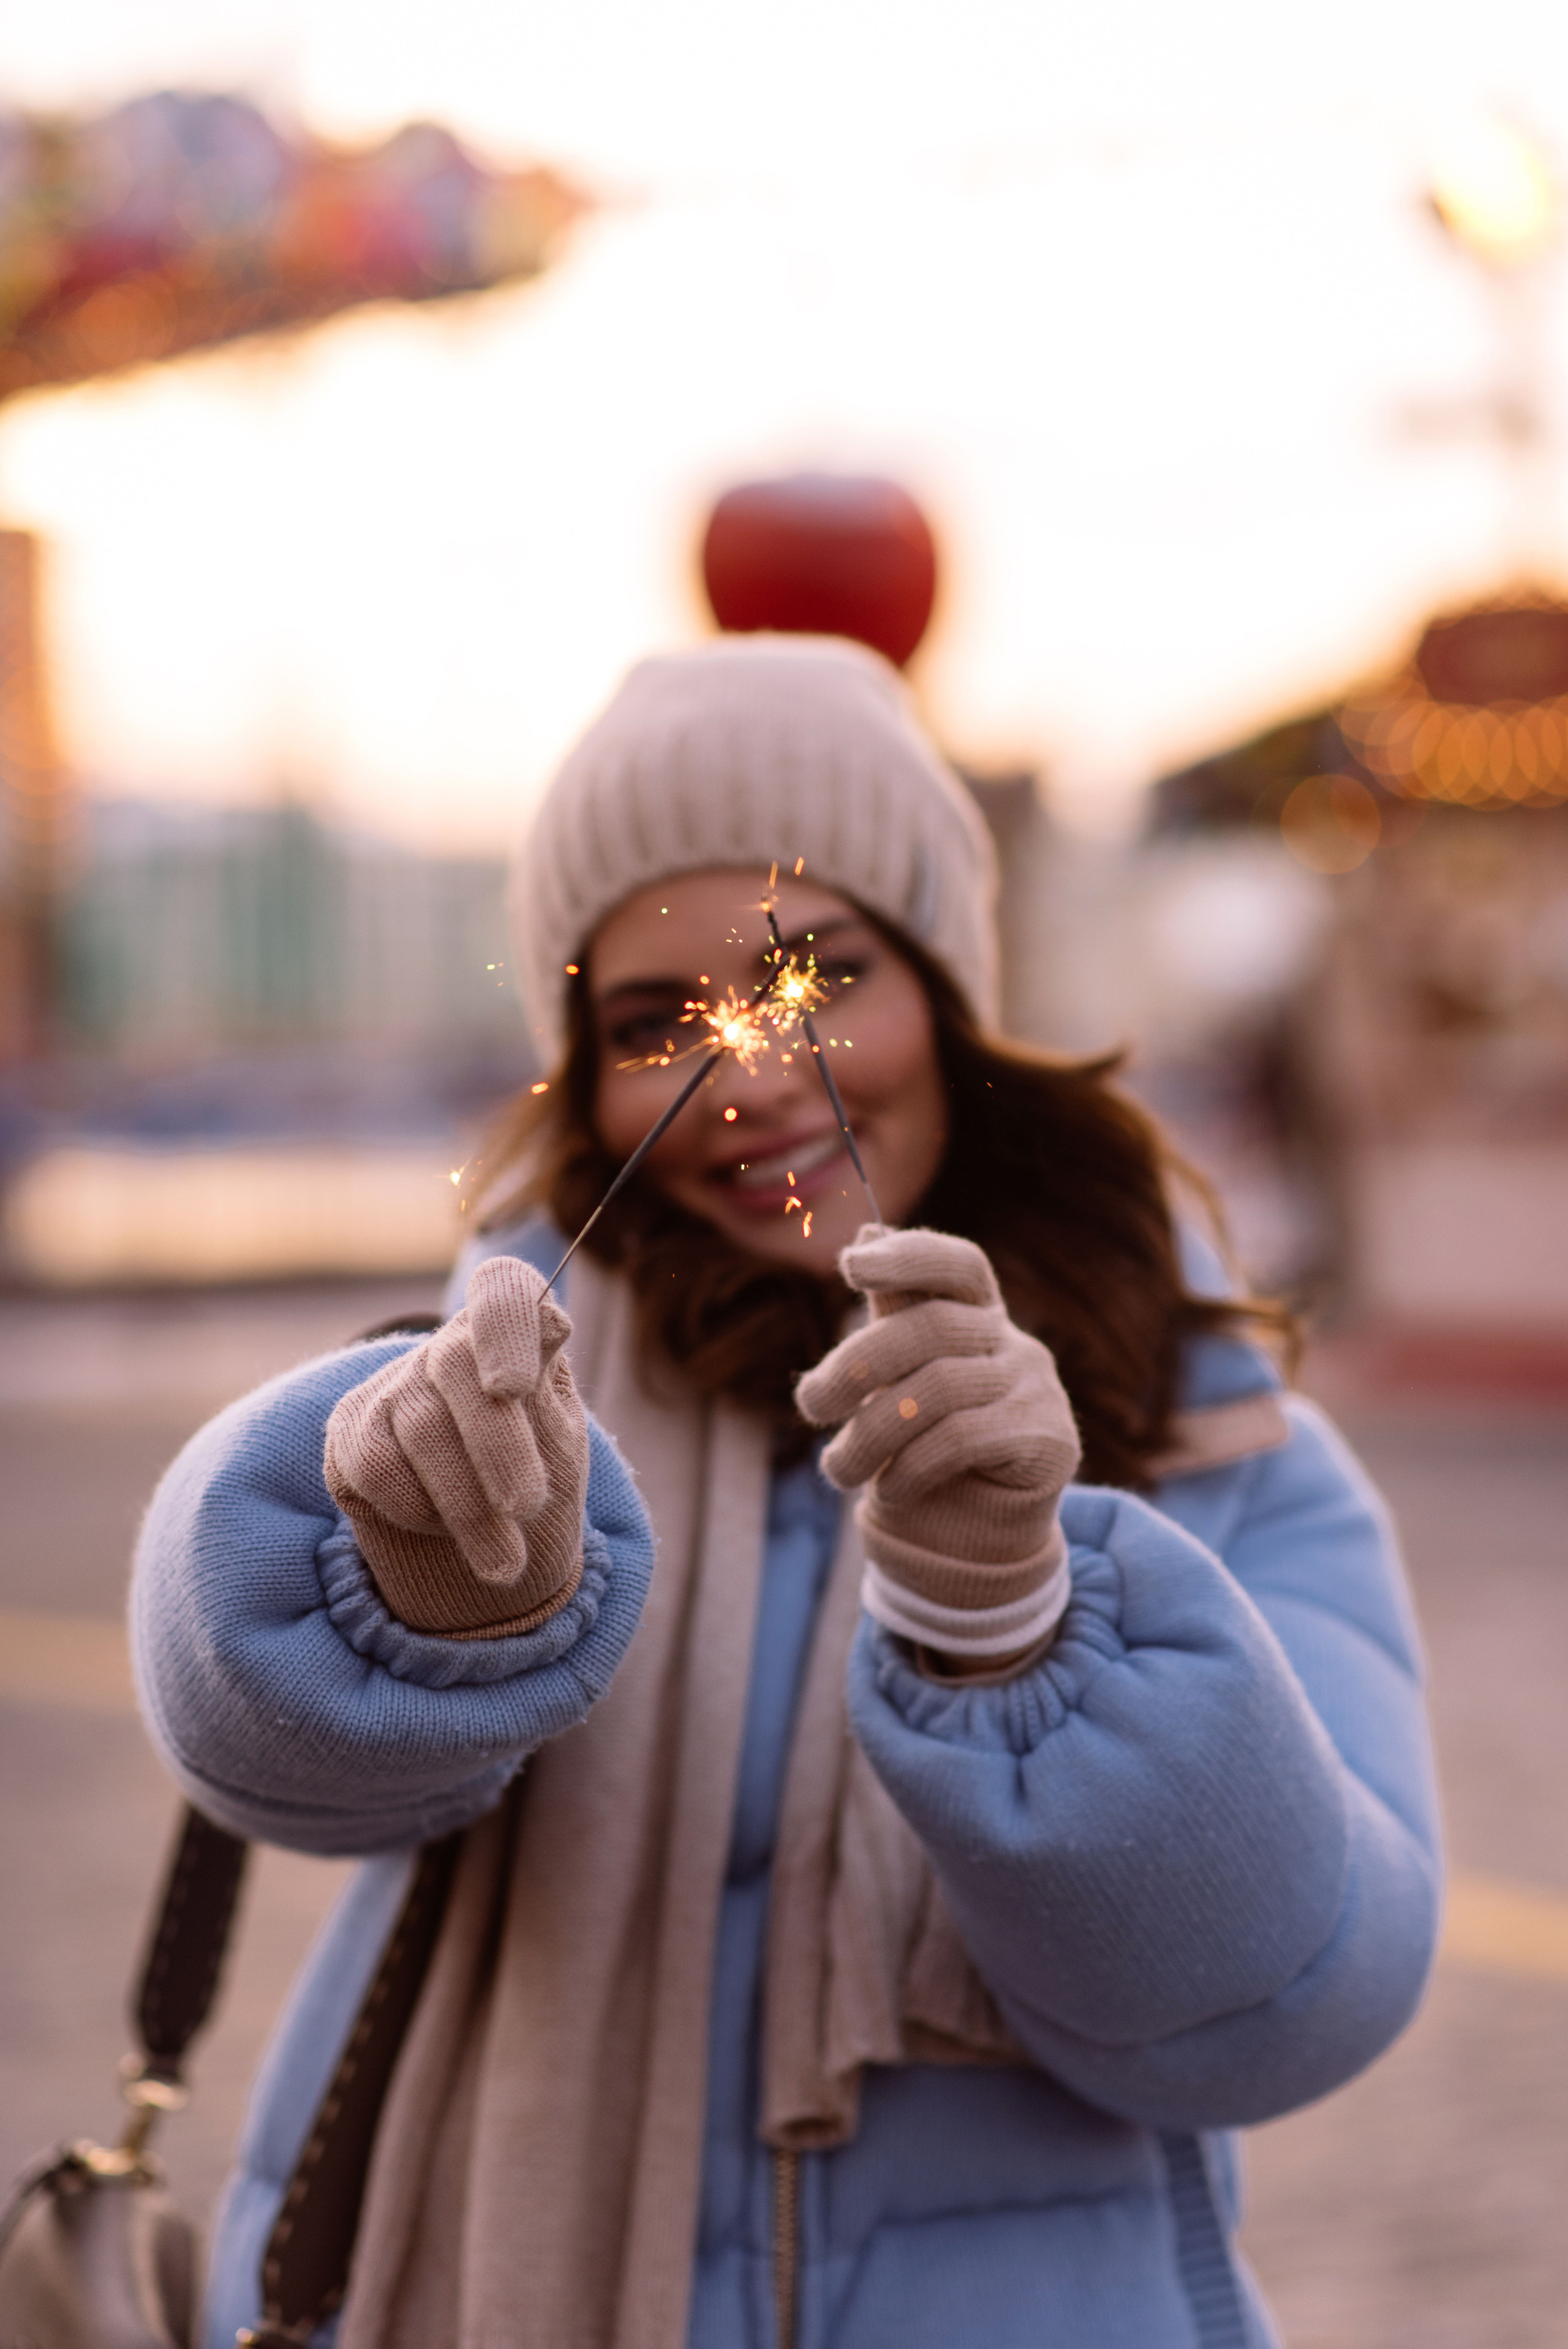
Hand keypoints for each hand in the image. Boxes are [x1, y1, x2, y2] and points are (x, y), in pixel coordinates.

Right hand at [324, 1256, 588, 1638]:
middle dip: (497, 1445)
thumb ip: (549, 1390)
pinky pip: (378, 1469)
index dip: (506, 1323)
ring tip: (504, 1561)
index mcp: (513, 1330)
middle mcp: (446, 1345)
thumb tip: (551, 1323)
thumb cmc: (536, 1468)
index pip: (504, 1289)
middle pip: (457, 1366)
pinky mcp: (351, 1430)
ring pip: (421, 1431)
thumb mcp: (559, 1437)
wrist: (488, 1529)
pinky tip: (443, 1527)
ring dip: (468, 1506)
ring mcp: (393, 1384)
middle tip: (528, 1508)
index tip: (514, 1387)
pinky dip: (419, 1511)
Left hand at [795, 1226, 1080, 1666]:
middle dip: (857, 1364)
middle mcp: (1013, 1340)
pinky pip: (961, 1439)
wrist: (981, 1523)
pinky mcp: (1047, 1437)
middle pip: (933, 1327)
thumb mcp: (903, 1373)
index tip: (850, 1265)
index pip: (957, 1264)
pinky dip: (910, 1465)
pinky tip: (888, 1489)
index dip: (909, 1256)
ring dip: (872, 1433)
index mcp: (978, 1312)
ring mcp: (1036, 1386)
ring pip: (939, 1389)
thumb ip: (890, 1312)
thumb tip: (865, 1232)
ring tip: (837, 1469)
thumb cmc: (929, 1433)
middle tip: (810, 1404)